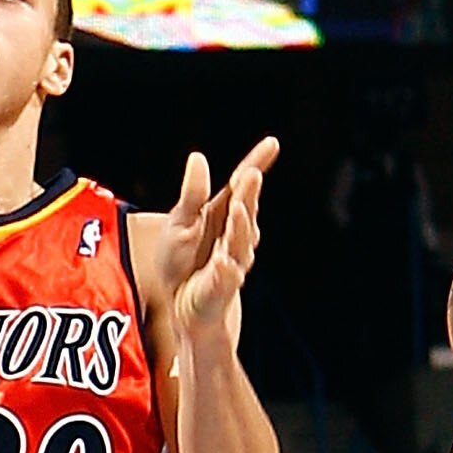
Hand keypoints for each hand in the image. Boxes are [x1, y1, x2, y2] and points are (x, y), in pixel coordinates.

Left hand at [146, 139, 278, 347]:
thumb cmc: (184, 264)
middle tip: (251, 175)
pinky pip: (225, 279)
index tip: (272, 143)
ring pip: (240, 243)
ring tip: (238, 208)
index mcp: (224, 217)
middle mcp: (234, 237)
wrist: (184, 309)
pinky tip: (222, 261)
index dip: (256, 164)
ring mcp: (231, 263)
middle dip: (249, 194)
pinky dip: (225, 271)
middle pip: (244, 211)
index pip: (242, 187)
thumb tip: (198, 157)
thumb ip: (192, 194)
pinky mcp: (220, 289)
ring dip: (240, 227)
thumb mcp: (180, 224)